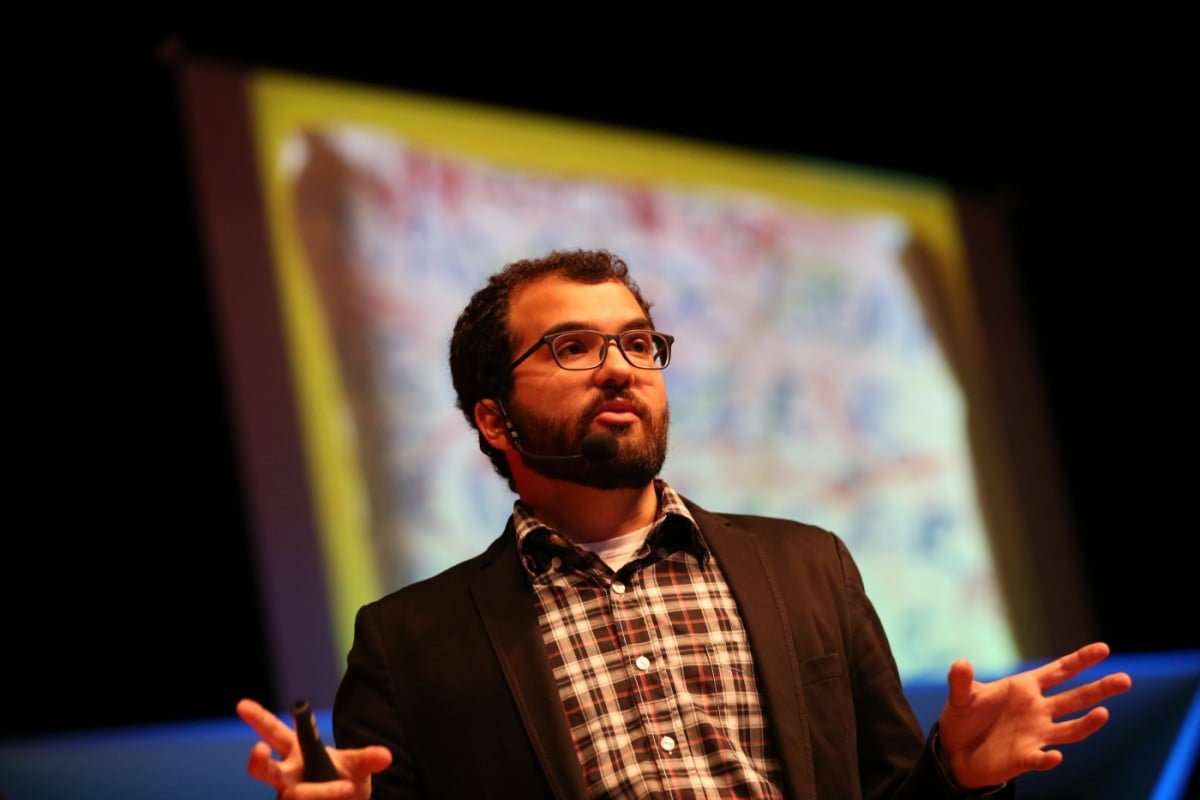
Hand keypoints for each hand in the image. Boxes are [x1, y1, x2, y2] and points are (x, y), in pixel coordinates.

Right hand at [237, 698, 391, 798]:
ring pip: (294, 794)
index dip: (259, 718)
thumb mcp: (358, 767)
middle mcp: (286, 775)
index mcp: (297, 752)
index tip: (243, 704)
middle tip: (258, 749)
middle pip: (264, 769)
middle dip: (257, 760)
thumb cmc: (346, 780)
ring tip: (347, 789)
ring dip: (322, 791)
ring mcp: (287, 796)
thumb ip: (368, 759)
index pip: (274, 732)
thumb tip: (385, 756)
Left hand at [937, 642, 1131, 788]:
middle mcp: (1038, 710)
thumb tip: (960, 663)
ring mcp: (1036, 734)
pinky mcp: (1026, 757)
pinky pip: (1041, 758)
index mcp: (1026, 688)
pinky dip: (1048, 758)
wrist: (956, 750)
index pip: (1060, 671)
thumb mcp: (961, 696)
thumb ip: (961, 680)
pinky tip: (1054, 756)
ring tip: (1103, 714)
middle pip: (1075, 697)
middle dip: (1100, 689)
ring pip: (1070, 728)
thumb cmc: (965, 717)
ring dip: (1087, 723)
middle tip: (1126, 679)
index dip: (1081, 660)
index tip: (1104, 648)